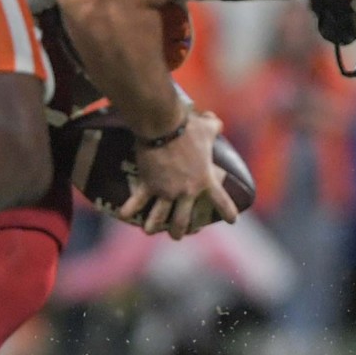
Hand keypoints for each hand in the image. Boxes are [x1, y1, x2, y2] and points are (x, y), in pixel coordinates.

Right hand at [117, 110, 239, 239]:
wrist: (164, 127)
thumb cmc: (189, 127)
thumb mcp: (208, 127)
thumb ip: (215, 126)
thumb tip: (214, 119)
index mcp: (204, 179)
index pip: (221, 201)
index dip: (228, 212)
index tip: (232, 221)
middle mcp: (186, 191)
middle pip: (184, 219)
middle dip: (180, 230)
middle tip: (177, 235)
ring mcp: (166, 191)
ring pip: (161, 216)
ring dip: (155, 225)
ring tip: (150, 231)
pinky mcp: (148, 185)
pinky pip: (138, 201)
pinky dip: (129, 208)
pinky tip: (123, 215)